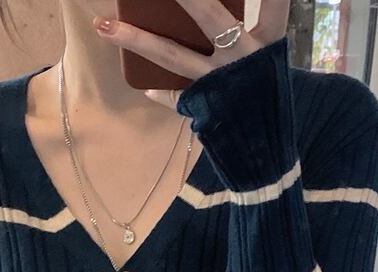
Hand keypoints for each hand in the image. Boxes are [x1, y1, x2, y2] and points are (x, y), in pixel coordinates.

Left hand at [93, 0, 290, 110]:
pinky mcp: (203, 107)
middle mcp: (242, 58)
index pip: (274, 3)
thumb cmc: (269, 100)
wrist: (269, 152)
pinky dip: (160, 92)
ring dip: (136, 39)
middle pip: (209, 14)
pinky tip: (146, 89)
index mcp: (267, 43)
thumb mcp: (268, 62)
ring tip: (103, 26)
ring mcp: (219, 83)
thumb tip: (213, 14)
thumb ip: (250, 32)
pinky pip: (174, 97)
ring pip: (173, 55)